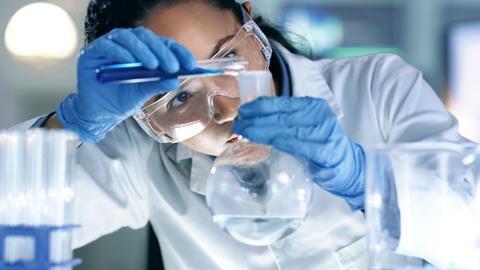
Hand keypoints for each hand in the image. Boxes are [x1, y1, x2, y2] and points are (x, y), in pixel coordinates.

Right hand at [57, 27, 195, 142]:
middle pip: (146, 37)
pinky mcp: (93, 51)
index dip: (178, 51)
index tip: (190, 64)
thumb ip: (158, 83)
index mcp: (143, 51)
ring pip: (128, 37)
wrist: (100, 113)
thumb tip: (176, 80)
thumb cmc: (122, 99)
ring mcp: (109, 45)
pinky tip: (130, 62)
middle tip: (173, 66)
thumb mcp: (144, 93)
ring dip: (142, 50)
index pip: (163, 44)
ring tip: (153, 65)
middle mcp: (127, 44)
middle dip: (162, 51)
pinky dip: (120, 52)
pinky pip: (107, 45)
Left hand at [233, 96, 365, 209]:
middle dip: (256, 119)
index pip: (282, 103)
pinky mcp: (324, 150)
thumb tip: (255, 121)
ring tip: (244, 132)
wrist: (350, 167)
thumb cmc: (322, 147)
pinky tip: (262, 141)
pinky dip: (277, 141)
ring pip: (285, 128)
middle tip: (239, 124)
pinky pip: (295, 144)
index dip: (260, 106)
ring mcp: (323, 132)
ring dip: (261, 130)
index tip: (243, 111)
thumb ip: (286, 122)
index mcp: (313, 106)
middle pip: (281, 115)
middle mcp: (319, 115)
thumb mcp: (306, 128)